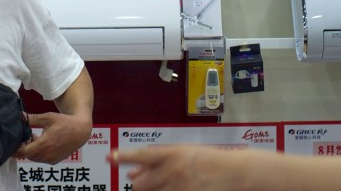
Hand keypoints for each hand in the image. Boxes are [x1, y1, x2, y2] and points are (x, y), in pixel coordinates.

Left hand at [17, 111, 92, 164]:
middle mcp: (47, 155)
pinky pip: (42, 159)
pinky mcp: (55, 161)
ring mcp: (51, 159)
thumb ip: (32, 118)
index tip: (14, 141)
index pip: (23, 153)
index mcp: (43, 145)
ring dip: (32, 150)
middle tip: (26, 136)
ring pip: (34, 158)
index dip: (16, 149)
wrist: (81, 131)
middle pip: (27, 155)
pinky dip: (39, 153)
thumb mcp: (47, 117)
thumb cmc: (64, 122)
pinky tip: (43, 142)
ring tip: (35, 138)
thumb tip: (18, 115)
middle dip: (24, 147)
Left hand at [112, 146, 247, 190]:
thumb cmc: (205, 159)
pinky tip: (169, 188)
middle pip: (139, 185)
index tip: (109, 157)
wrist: (232, 171)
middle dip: (139, 185)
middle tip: (148, 182)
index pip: (141, 154)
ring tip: (164, 184)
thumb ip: (156, 162)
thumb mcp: (181, 153)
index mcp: (171, 153)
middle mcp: (172, 170)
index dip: (123, 156)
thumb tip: (132, 173)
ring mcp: (178, 187)